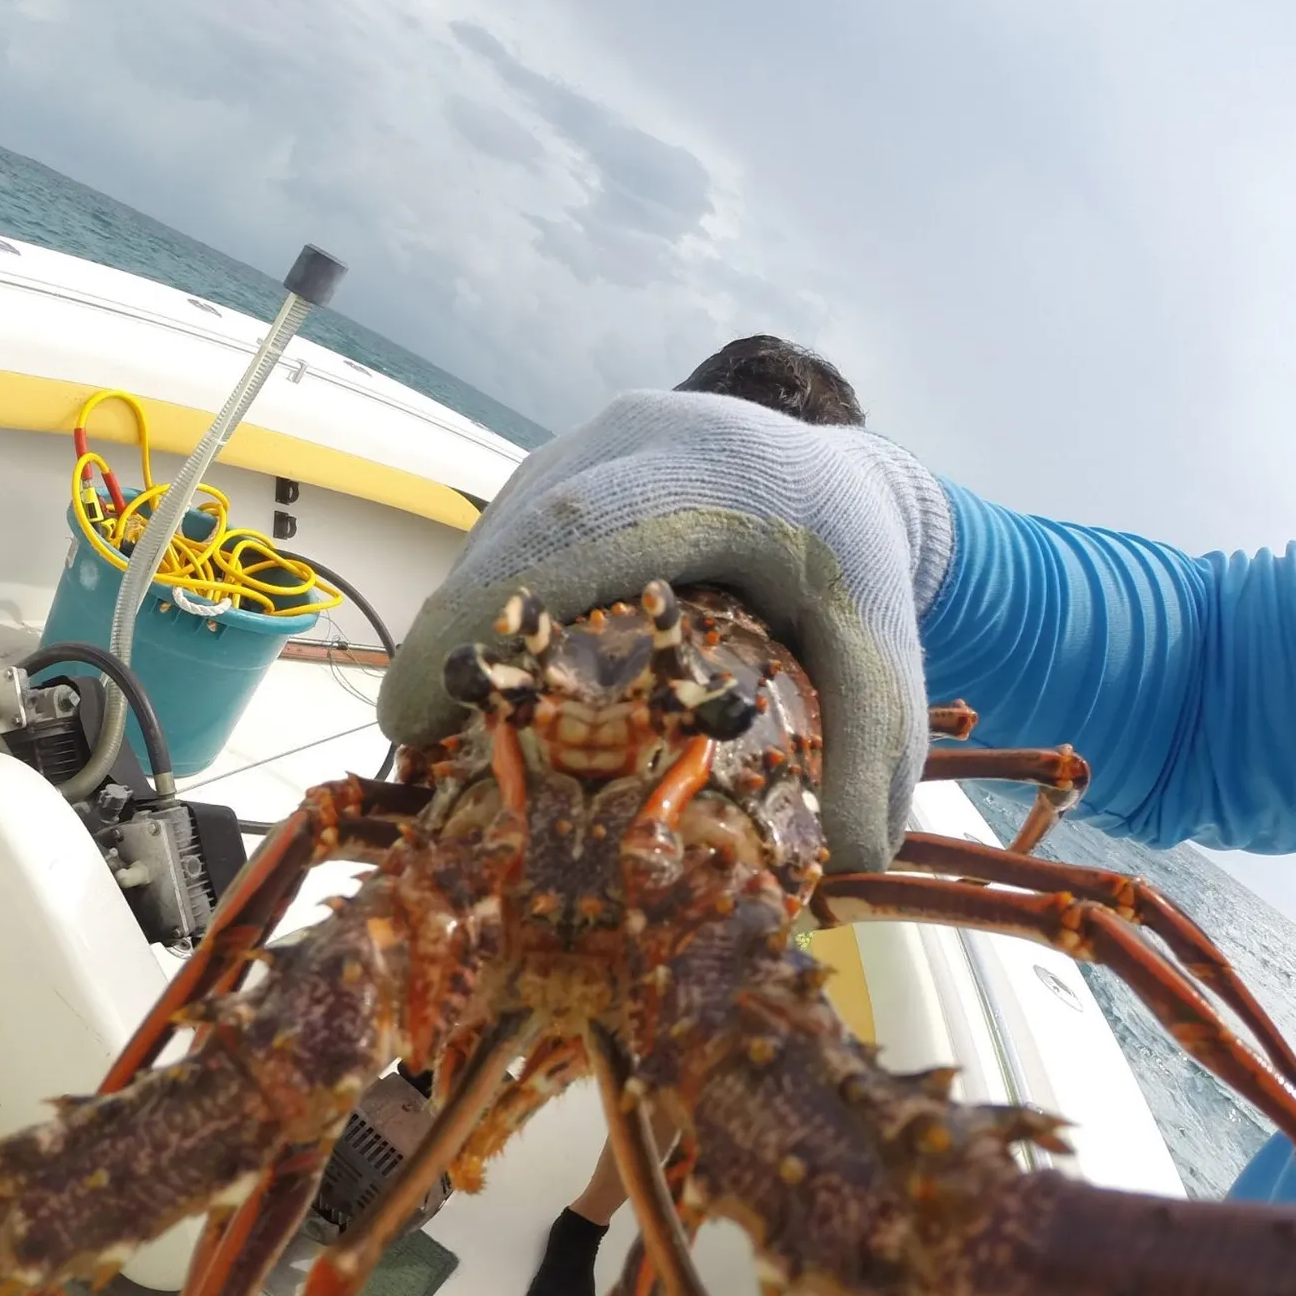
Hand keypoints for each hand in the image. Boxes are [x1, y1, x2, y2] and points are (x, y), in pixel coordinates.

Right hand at [377, 389, 954, 872]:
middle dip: (454, 634)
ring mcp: (589, 443)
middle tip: (411, 730)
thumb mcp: (884, 655)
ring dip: (463, 623)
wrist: (845, 483)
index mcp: (716, 470)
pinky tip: (488, 673)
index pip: (575, 531)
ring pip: (495, 534)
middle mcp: (637, 436)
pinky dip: (483, 602)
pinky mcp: (564, 464)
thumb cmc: (854, 569)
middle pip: (515, 535)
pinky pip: (504, 531)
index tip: (424, 707)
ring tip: (440, 714)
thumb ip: (875, 751)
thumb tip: (847, 859)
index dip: (484, 614)